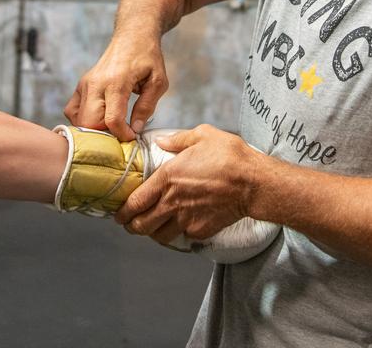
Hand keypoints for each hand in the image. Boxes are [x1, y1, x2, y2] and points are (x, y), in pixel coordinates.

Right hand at [64, 32, 168, 140]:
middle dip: (105, 136)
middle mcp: (96, 83)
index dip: (123, 135)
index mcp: (117, 82)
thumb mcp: (158, 82)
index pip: (112, 120)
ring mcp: (85, 84)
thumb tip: (135, 130)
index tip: (132, 137)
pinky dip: (82, 120)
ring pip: (78, 119)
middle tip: (120, 135)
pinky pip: (72, 110)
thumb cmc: (148, 57)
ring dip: (93, 129)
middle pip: (90, 123)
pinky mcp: (81, 85)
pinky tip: (98, 119)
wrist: (132, 36)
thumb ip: (146, 107)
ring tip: (110, 128)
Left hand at [115, 125, 255, 244]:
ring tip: (152, 228)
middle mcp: (172, 202)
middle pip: (141, 225)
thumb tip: (163, 141)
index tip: (118, 214)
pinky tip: (179, 226)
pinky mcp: (201, 230)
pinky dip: (178, 234)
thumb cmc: (229, 157)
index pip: (135, 202)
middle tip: (130, 224)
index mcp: (167, 178)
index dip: (122, 212)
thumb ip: (178, 139)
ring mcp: (187, 219)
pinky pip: (183, 237)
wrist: (253, 182)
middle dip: (132, 227)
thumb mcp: (202, 135)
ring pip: (159, 236)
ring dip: (152, 233)